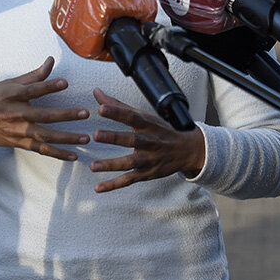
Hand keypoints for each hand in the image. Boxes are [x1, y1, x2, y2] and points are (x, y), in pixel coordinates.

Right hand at [0, 57, 89, 160]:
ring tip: (86, 137)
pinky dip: (58, 154)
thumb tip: (51, 61)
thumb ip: (33, 76)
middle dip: (66, 115)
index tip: (65, 83)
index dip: (49, 86)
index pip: (33, 90)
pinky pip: (41, 150)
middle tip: (85, 113)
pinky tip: (73, 155)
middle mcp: (16, 114)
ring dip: (67, 138)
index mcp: (13, 95)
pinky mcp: (18, 143)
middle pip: (44, 116)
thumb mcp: (9, 83)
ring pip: (45, 137)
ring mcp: (17, 131)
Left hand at [89, 88, 204, 192]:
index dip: (117, 112)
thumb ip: (118, 106)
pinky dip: (114, 185)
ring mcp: (148, 159)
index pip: (131, 116)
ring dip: (111, 164)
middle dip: (114, 137)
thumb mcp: (144, 116)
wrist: (186, 150)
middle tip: (96, 134)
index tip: (101, 108)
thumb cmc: (161, 130)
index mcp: (148, 124)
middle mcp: (149, 141)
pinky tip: (99, 187)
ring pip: (129, 163)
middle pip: (131, 140)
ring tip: (93, 166)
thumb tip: (96, 92)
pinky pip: (129, 180)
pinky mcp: (146, 174)